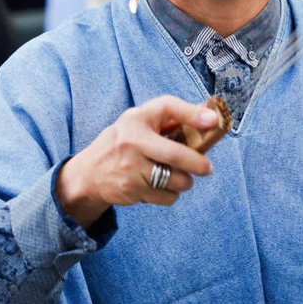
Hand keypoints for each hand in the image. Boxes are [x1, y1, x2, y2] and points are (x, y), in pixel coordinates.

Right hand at [56, 96, 219, 228]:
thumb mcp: (138, 123)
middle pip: (175, 154)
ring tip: (180, 177)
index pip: (167, 107)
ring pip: (175, 179)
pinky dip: (171, 194)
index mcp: (136, 119)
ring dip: (185, 182)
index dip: (192, 113)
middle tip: (207, 168)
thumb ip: (167, 119)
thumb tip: (208, 118)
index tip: (213, 121)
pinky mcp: (131, 190)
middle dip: (198, 163)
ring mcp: (130, 168)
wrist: (88, 174)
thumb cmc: (123, 144)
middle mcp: (132, 141)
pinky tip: (161, 186)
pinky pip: (166, 196)